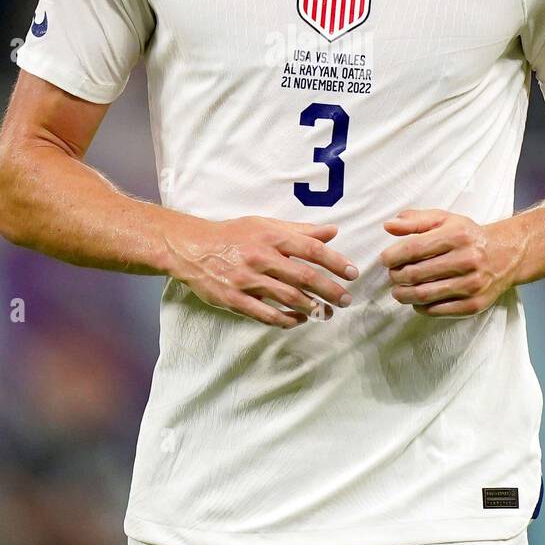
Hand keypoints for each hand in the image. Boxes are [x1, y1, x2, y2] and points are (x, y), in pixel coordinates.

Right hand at [161, 212, 358, 327]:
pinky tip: (299, 319)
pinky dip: (286, 319)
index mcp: (271, 236)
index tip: (352, 273)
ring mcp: (247, 280)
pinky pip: (266, 314)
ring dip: (312, 307)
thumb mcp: (265, 225)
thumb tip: (332, 232)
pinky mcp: (235, 299)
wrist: (193, 249)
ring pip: (288, 297)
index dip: (335, 262)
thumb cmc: (234, 235)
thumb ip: (300, 231)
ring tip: (326, 312)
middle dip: (330, 290)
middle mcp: (261, 257)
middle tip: (346, 299)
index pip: (311, 249)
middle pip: (304, 276)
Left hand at [379, 208, 521, 316]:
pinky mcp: (474, 304)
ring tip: (399, 290)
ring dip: (404, 294)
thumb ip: (415, 220)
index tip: (385, 259)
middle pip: (416, 273)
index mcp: (458, 235)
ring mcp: (472, 285)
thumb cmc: (467, 236)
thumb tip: (388, 226)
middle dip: (396, 276)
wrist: (505, 256)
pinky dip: (421, 307)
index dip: (393, 256)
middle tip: (392, 275)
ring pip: (424, 294)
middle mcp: (467, 259)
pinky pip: (437, 310)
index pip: (414, 248)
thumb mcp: (444, 220)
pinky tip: (417, 300)